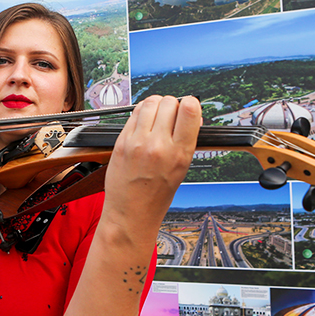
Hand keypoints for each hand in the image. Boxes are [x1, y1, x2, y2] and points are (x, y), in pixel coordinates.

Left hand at [100, 95, 200, 239]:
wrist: (130, 213)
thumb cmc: (156, 195)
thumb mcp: (181, 169)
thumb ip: (187, 141)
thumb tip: (193, 117)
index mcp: (180, 153)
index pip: (190, 110)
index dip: (191, 104)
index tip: (189, 108)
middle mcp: (159, 145)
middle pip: (170, 102)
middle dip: (173, 106)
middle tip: (171, 117)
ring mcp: (137, 142)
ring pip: (150, 102)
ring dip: (156, 106)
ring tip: (156, 118)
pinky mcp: (121, 142)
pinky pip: (133, 114)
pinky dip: (140, 114)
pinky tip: (143, 125)